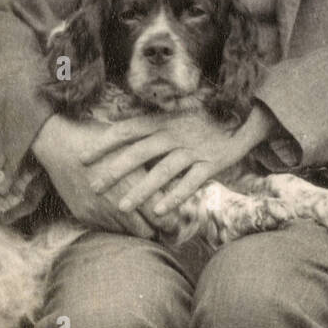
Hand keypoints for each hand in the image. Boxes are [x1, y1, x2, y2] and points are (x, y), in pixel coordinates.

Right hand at [32, 113, 170, 238]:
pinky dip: (117, 224)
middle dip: (156, 229)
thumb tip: (178, 180)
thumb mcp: (133, 146)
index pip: (163, 219)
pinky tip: (119, 211)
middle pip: (148, 232)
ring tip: (141, 217)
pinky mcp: (86, 216)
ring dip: (136, 227)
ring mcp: (100, 212)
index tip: (175, 219)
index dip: (172, 222)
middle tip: (159, 221)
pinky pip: (108, 229)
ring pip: (128, 233)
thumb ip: (155, 166)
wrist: (60, 144)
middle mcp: (118, 203)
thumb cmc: (101, 139)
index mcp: (134, 185)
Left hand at [86, 105, 278, 224]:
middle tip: (95, 187)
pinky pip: (190, 182)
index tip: (83, 159)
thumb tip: (116, 129)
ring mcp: (194, 148)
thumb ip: (149, 125)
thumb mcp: (174, 116)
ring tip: (122, 206)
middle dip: (115, 171)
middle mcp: (176, 133)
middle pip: (140, 152)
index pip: (128, 131)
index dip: (104, 144)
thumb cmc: (201, 121)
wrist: (243, 118)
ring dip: (141, 189)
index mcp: (163, 120)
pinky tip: (159, 210)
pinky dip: (175, 196)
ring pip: (163, 171)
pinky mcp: (212, 162)